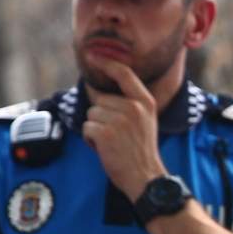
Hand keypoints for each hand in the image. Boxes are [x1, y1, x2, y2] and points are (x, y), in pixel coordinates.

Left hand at [82, 58, 167, 199]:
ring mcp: (119, 119)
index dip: (106, 63)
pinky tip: (105, 149)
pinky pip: (87, 128)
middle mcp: (133, 107)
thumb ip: (129, 105)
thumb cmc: (142, 151)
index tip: (92, 55)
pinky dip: (91, 140)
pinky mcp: (105, 132)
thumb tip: (99, 93)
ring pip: (91, 114)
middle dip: (101, 115)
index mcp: (145, 102)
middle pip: (100, 99)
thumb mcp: (145, 121)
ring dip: (95, 129)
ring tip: (112, 142)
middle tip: (115, 134)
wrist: (145, 177)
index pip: (124, 74)